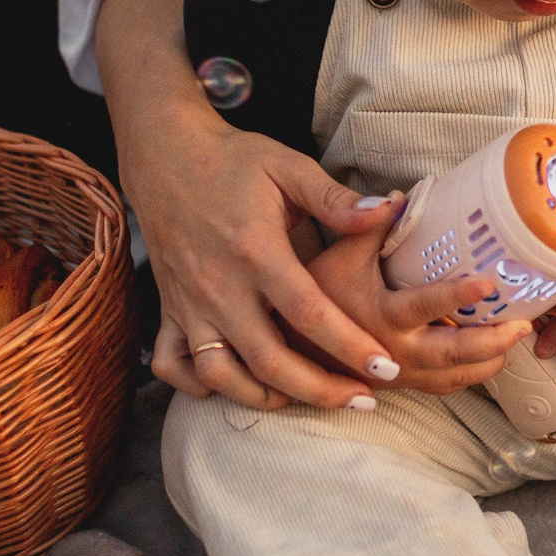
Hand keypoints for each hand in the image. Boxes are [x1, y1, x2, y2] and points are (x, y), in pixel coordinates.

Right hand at [98, 0, 412, 411]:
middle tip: (363, 399)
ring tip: (309, 399)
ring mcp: (188, 304)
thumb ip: (336, 199)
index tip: (387, 368)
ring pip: (221, 374)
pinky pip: (175, 366)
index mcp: (254, 250)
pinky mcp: (168, 310)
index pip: (307, 312)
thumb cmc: (235, 161)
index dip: (348, 345)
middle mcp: (218, 286)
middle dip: (319, 390)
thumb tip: (390, 212)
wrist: (164, 155)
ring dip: (265, 397)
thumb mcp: (288, 167)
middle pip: (268, 359)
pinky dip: (201, 387)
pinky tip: (239, 386)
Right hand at [304, 216, 530, 393]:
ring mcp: (399, 373)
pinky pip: (444, 386)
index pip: (426, 307)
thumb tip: (400, 198)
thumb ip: (370, 227)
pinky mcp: (400, 384)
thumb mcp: (338, 256)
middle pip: (453, 354)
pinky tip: (489, 359)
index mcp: (381, 317)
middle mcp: (393, 351)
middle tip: (523, 324)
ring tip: (515, 339)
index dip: (458, 296)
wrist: (290, 343)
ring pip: (454, 376)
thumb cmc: (314, 296)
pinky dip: (471, 375)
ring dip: (489, 361)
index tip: (489, 282)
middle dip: (492, 342)